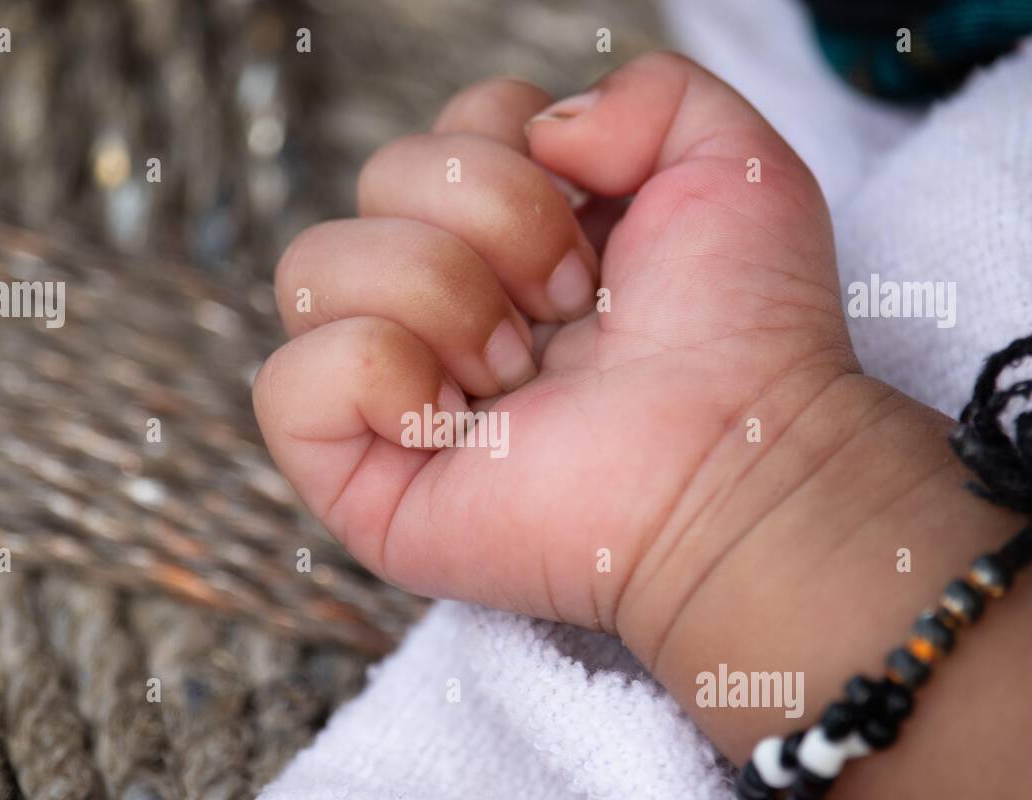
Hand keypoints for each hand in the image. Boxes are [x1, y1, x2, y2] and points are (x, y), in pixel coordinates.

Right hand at [254, 52, 855, 665]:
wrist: (737, 462)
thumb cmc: (743, 334)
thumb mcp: (731, 161)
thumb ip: (644, 90)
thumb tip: (539, 129)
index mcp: (507, 240)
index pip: (442, 132)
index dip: (514, 155)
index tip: (599, 242)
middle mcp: (439, 306)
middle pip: (377, 177)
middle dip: (493, 222)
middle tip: (572, 310)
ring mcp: (390, 392)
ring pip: (312, 267)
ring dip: (440, 299)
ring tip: (520, 374)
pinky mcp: (357, 477)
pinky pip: (288, 383)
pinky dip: (376, 377)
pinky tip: (451, 423)